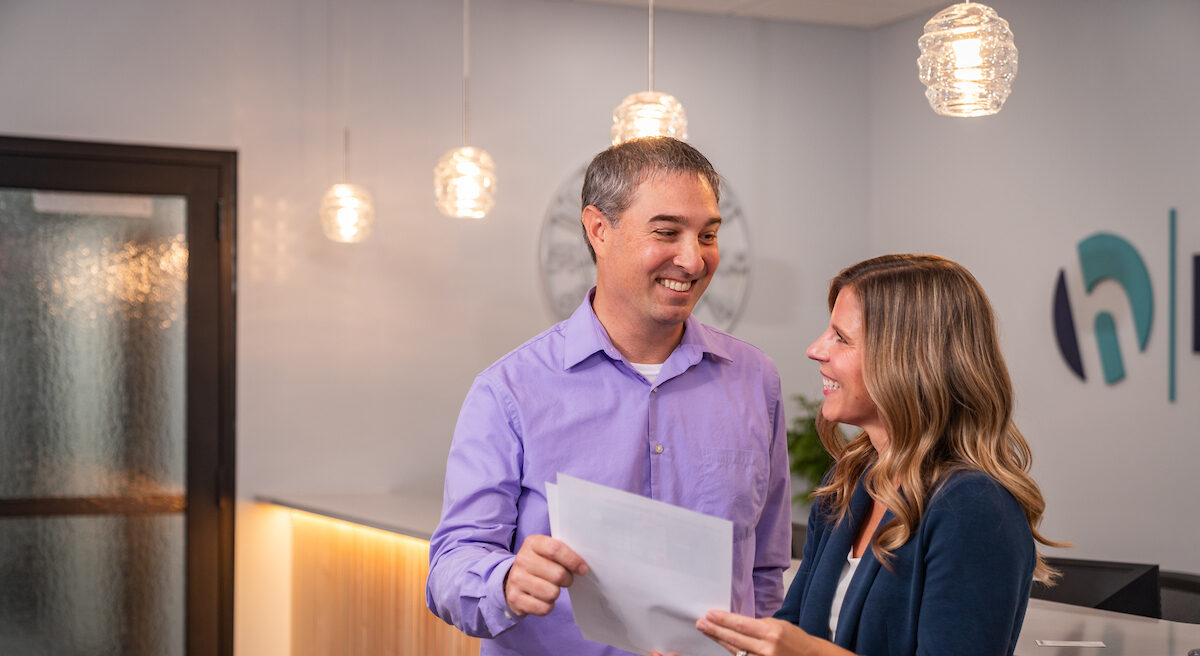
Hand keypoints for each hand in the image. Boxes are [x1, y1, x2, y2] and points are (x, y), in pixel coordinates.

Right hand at [503, 534, 588, 616]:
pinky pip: (544, 608)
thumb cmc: (539, 564)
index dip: (573, 560)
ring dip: (556, 593)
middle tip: (564, 579)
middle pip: (558, 574)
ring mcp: (517, 580)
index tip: (583, 569)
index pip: (555, 549)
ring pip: (552, 593)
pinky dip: (548, 606)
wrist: (513, 580)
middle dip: (567, 579)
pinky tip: (542, 598)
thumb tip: (583, 565)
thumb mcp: (547, 551)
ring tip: (550, 587)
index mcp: (532, 543)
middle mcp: (522, 560)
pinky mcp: (515, 598)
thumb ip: (563, 552)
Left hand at [695, 609, 819, 655]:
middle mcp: (767, 649)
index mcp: (772, 632)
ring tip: (708, 632)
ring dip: (720, 641)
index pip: (741, 625)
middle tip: (701, 623)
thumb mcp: (778, 625)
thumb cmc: (795, 639)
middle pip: (735, 639)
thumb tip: (734, 623)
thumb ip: (756, 625)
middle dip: (715, 630)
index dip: (723, 620)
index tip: (710, 614)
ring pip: (736, 651)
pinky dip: (733, 652)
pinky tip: (722, 644)